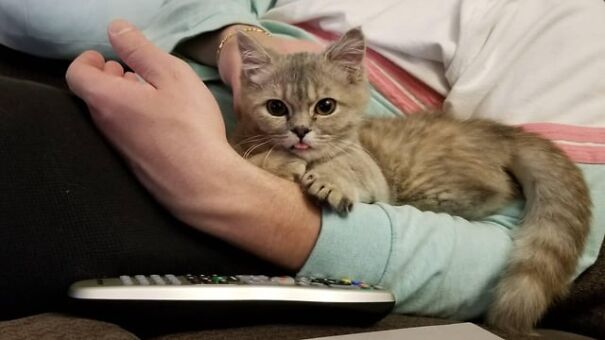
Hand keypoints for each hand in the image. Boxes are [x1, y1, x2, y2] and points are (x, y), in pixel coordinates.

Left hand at [66, 20, 320, 269]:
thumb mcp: (171, 75)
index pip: (77, 74)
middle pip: (93, 94)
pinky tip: (165, 122)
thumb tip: (114, 30)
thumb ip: (140, 50)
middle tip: (133, 71)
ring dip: (124, 98)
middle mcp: (104, 126)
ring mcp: (118, 149)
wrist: (203, 184)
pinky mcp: (134, 166)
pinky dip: (135, 119)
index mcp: (106, 99)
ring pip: (110, 115)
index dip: (88, 60)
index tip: (108, 56)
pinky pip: (125, 134)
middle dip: (109, 77)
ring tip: (153, 94)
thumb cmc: (189, 125)